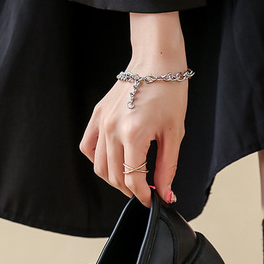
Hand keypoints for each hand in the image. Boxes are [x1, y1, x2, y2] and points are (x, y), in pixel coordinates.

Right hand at [80, 12, 188, 207]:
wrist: (156, 62)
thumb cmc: (170, 93)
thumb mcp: (174, 133)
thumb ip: (168, 167)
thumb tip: (166, 193)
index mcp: (134, 134)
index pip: (132, 178)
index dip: (144, 195)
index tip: (153, 201)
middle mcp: (112, 130)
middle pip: (114, 176)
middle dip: (131, 190)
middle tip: (146, 191)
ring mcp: (101, 122)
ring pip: (99, 166)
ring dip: (114, 179)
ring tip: (131, 180)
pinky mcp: (97, 115)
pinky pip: (89, 147)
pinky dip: (98, 160)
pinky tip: (113, 162)